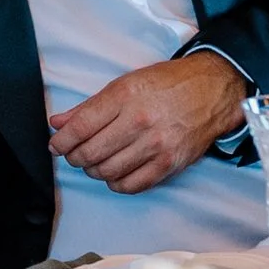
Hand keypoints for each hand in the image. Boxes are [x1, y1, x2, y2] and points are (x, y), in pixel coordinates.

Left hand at [50, 50, 245, 193]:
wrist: (212, 90)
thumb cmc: (168, 84)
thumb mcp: (126, 83)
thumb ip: (90, 106)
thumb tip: (59, 123)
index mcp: (126, 96)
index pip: (81, 127)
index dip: (62, 141)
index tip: (56, 145)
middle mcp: (140, 121)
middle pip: (91, 153)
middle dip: (75, 157)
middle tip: (74, 154)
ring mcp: (156, 145)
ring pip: (108, 171)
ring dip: (94, 171)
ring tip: (95, 162)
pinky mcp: (170, 163)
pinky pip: (132, 185)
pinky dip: (116, 183)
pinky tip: (114, 173)